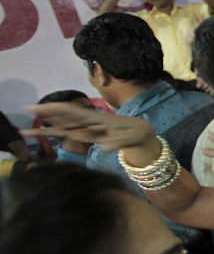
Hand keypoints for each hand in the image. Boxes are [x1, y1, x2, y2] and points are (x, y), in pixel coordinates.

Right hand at [25, 103, 156, 156]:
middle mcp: (91, 123)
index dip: (59, 109)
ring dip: (50, 124)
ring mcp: (90, 129)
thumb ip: (118, 142)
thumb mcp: (131, 138)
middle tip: (29, 108)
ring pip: (66, 125)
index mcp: (98, 120)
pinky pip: (73, 133)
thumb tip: (105, 147)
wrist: (143, 134)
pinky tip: (49, 130)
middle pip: (65, 116)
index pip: (75, 113)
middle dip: (48, 113)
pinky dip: (61, 131)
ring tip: (32, 124)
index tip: (44, 106)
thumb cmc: (138, 134)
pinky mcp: (92, 136)